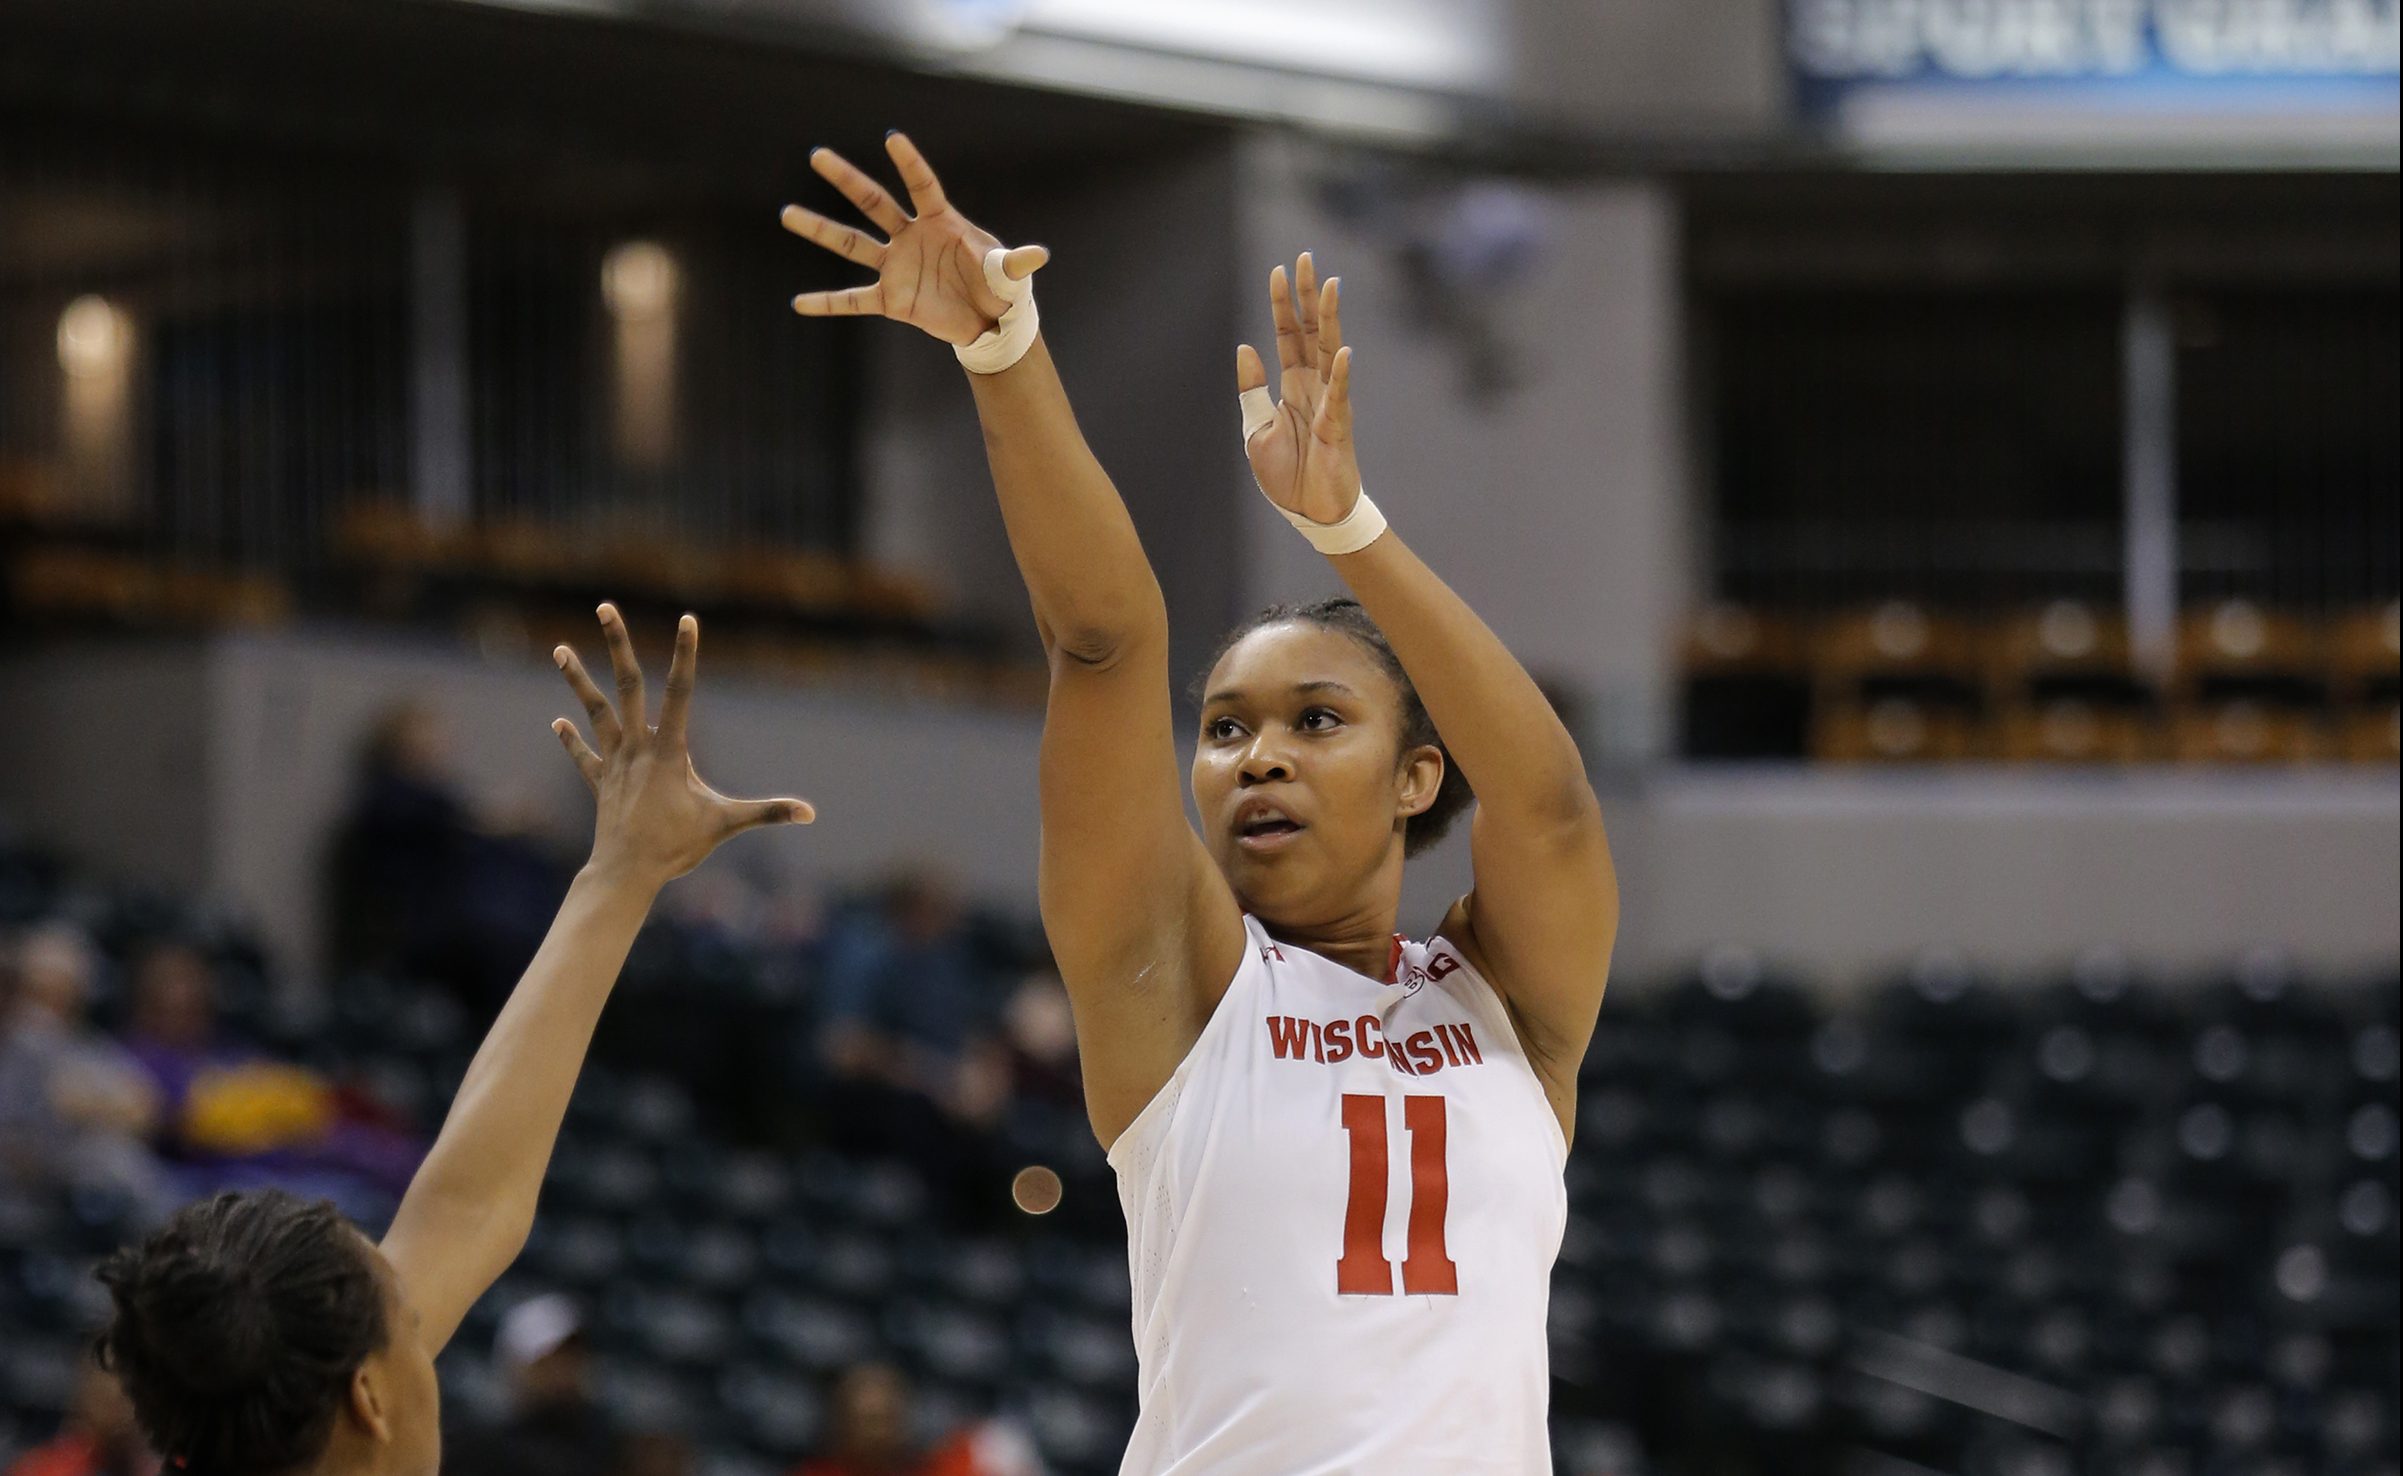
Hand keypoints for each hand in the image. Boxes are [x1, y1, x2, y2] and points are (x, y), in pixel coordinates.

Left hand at [552, 605, 813, 888]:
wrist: (625, 873)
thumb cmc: (676, 848)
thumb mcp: (725, 825)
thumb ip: (767, 813)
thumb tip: (810, 813)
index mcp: (668, 750)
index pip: (680, 691)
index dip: (685, 654)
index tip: (687, 620)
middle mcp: (637, 747)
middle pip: (627, 685)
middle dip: (617, 644)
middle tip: (604, 606)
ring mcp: (615, 763)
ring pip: (596, 711)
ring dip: (578, 680)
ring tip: (560, 649)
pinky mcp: (601, 782)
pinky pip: (584, 755)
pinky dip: (573, 739)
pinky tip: (559, 722)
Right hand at [781, 132, 1048, 347]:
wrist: (988, 321)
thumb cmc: (999, 287)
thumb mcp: (1009, 274)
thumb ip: (1016, 263)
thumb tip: (1040, 255)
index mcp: (941, 221)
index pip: (921, 185)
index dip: (909, 164)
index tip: (892, 139)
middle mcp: (911, 237)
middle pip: (873, 203)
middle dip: (847, 179)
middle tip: (818, 156)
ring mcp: (897, 266)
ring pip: (852, 244)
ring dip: (821, 229)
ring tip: (788, 213)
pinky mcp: (891, 299)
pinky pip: (853, 300)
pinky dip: (827, 303)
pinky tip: (800, 303)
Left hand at [1238, 252, 1360, 524]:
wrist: (1309, 513)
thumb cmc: (1287, 475)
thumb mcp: (1256, 428)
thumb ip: (1252, 390)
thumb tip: (1245, 348)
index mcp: (1292, 386)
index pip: (1288, 335)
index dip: (1283, 304)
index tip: (1280, 270)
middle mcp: (1314, 387)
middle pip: (1312, 332)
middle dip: (1309, 296)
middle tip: (1307, 258)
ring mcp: (1329, 404)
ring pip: (1331, 353)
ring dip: (1330, 320)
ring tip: (1331, 287)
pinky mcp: (1338, 429)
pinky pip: (1340, 398)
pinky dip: (1343, 376)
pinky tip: (1345, 352)